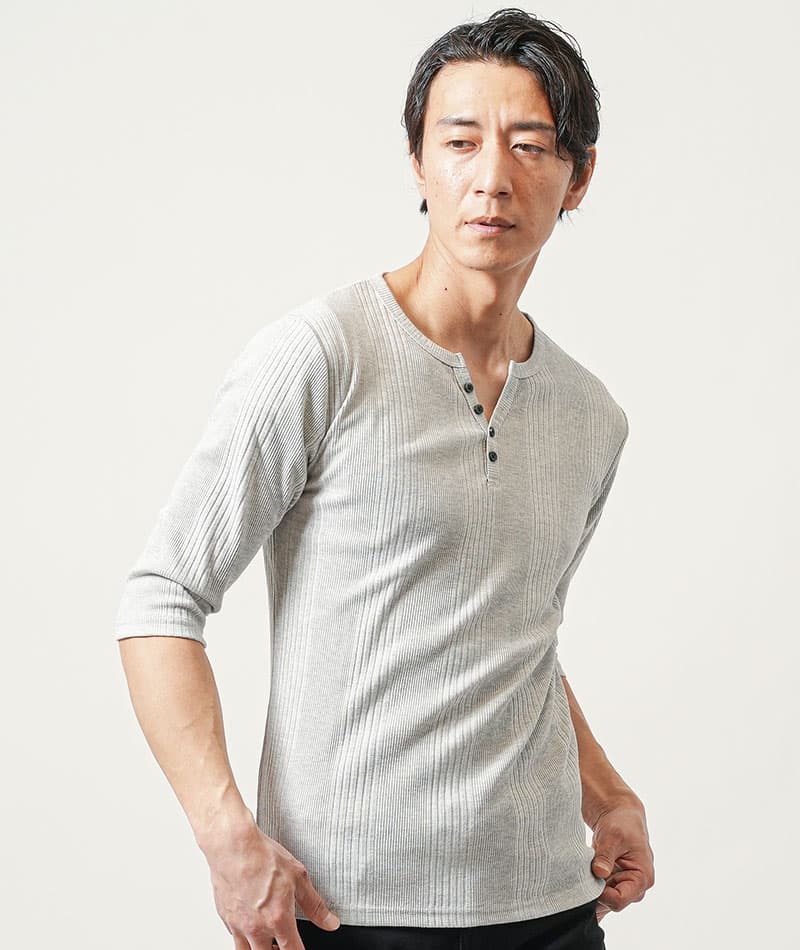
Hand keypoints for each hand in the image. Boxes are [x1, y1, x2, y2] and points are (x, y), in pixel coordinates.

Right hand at [202, 821, 340, 948]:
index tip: (301, 948)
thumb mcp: (298, 877)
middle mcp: (257, 928)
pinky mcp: (225, 917)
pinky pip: (235, 937)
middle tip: (283, 943)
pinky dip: (244, 936)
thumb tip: (330, 922)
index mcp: (278, 919)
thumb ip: (315, 905)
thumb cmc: (262, 856)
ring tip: (268, 941)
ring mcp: (238, 925)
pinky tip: (251, 923)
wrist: (233, 846)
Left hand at [589, 796, 654, 922]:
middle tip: (581, 878)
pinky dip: (590, 889)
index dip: (601, 894)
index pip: (619, 900)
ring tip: (582, 874)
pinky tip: (581, 881)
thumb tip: (599, 872)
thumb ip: (606, 856)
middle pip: (611, 904)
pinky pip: (601, 895)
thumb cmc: (621, 824)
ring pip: (605, 901)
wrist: (619, 815)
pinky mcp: (614, 883)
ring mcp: (624, 887)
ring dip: (592, 891)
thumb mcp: (613, 837)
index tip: (588, 878)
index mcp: (642, 878)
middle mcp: (636, 887)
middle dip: (595, 893)